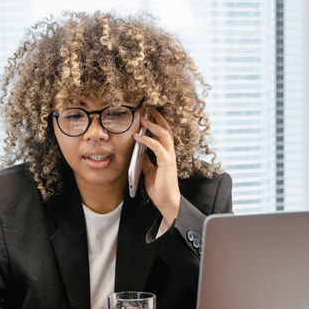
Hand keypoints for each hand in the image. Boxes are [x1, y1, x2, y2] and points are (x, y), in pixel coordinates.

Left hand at [134, 109, 180, 225]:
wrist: (166, 201)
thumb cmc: (159, 186)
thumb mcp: (149, 170)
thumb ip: (146, 159)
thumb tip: (139, 150)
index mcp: (166, 153)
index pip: (163, 133)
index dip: (157, 122)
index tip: (148, 113)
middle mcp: (170, 152)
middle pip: (166, 129)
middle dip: (157, 117)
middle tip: (148, 108)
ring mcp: (169, 157)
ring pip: (164, 135)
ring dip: (153, 125)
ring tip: (143, 119)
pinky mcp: (167, 163)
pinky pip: (158, 148)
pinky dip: (147, 141)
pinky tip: (138, 137)